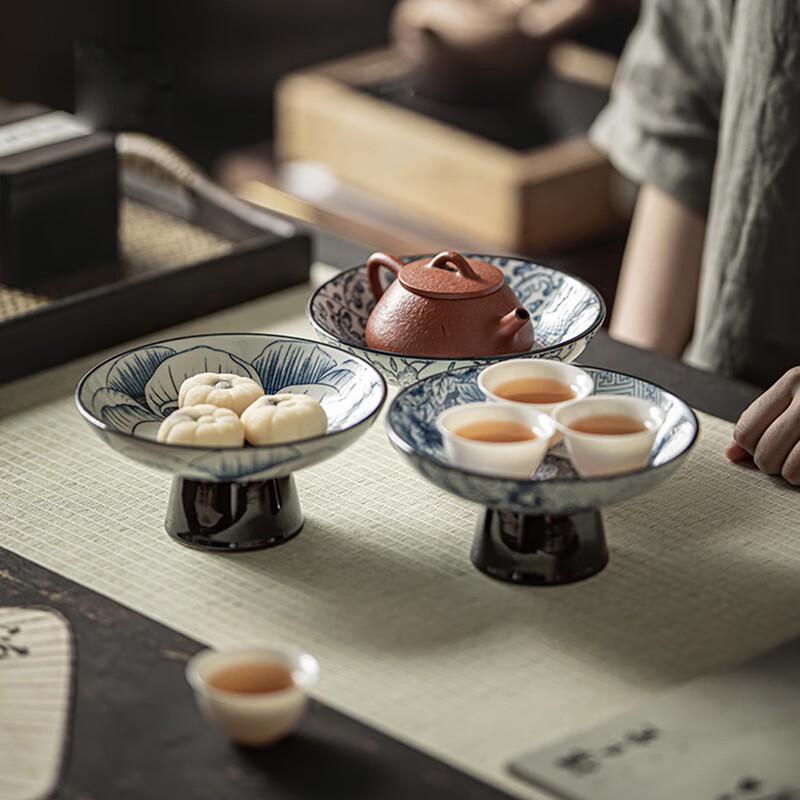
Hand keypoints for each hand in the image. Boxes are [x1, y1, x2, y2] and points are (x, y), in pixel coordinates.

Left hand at [726, 367, 799, 484]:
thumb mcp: (794, 398)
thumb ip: (761, 421)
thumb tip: (731, 455)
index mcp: (793, 382)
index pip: (746, 430)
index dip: (749, 446)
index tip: (764, 445)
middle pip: (763, 452)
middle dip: (769, 462)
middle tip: (785, 456)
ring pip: (787, 469)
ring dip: (790, 473)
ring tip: (799, 461)